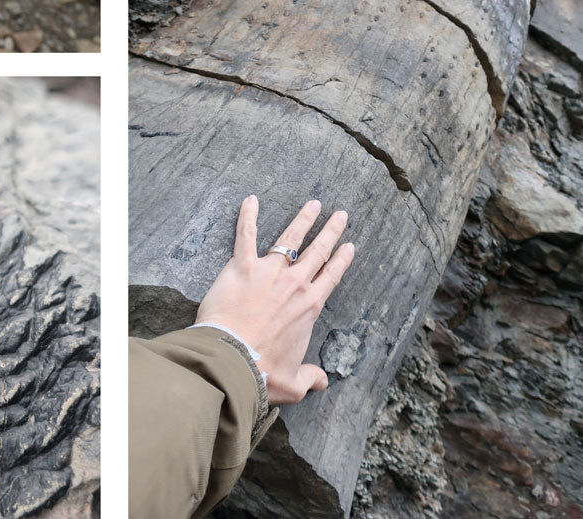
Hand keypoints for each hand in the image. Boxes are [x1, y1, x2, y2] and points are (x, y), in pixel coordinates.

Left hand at [196, 196, 355, 404]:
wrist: (232, 359)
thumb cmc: (263, 372)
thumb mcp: (294, 383)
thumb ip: (310, 378)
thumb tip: (322, 381)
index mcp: (309, 307)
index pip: (331, 277)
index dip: (341, 260)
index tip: (349, 245)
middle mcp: (294, 284)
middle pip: (318, 252)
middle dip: (330, 231)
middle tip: (341, 214)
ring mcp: (269, 272)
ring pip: (290, 238)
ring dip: (303, 219)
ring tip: (313, 203)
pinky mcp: (242, 267)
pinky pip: (245, 235)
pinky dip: (247, 216)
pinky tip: (250, 199)